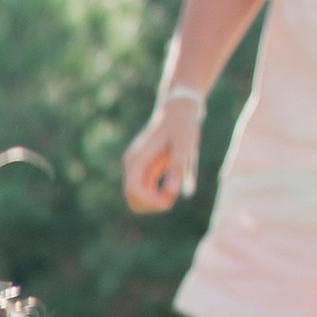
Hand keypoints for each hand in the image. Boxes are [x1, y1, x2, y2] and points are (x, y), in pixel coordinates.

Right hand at [122, 96, 201, 214]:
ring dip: (155, 201)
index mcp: (137, 159)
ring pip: (137, 198)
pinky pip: (146, 191)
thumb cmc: (182, 126)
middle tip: (174, 193)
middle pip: (133, 199)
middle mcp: (132, 165)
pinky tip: (173, 183)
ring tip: (174, 188)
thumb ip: (177, 167)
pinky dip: (157, 195)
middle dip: (153, 204)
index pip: (134, 191)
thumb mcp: (184, 145)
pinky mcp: (143, 169)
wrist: (177, 112)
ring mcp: (136, 168)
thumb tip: (172, 190)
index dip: (151, 201)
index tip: (171, 199)